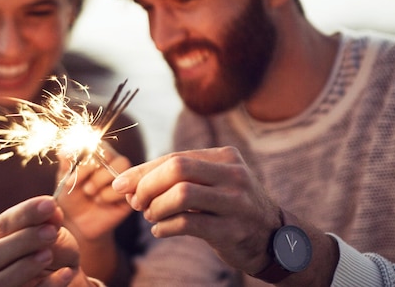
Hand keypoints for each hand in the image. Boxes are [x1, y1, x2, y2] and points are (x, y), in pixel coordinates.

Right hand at [0, 196, 86, 286]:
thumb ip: (50, 222)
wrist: (67, 276)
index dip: (26, 213)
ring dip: (25, 266)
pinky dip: (48, 284)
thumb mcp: (57, 233)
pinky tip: (66, 273)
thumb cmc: (56, 250)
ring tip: (49, 255)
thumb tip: (50, 209)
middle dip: (22, 241)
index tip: (50, 204)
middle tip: (51, 232)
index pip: (4, 223)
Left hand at [56, 142, 132, 242]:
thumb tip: (63, 149)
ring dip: (100, 183)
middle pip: (109, 155)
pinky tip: (101, 202)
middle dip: (92, 172)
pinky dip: (108, 196)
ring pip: (119, 168)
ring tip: (91, 194)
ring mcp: (123, 176)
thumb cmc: (70, 198)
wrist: (77, 224)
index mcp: (96, 153)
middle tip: (84, 188)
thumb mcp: (64, 179)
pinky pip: (125, 186)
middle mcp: (112, 161)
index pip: (96, 145)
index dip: (84, 161)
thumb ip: (66, 163)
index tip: (71, 177)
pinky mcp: (130, 191)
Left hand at [111, 146, 281, 274]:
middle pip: (177, 169)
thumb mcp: (213, 183)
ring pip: (181, 195)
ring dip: (156, 208)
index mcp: (225, 157)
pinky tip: (161, 231)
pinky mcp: (232, 230)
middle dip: (147, 186)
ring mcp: (235, 202)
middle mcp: (233, 175)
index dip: (142, 171)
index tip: (121, 185)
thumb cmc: (231, 206)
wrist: (272, 237)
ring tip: (151, 216)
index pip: (174, 157)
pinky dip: (166, 228)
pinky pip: (188, 224)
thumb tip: (128, 185)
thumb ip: (177, 179)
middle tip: (137, 203)